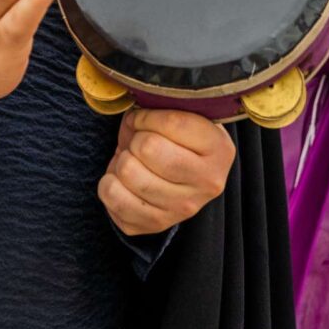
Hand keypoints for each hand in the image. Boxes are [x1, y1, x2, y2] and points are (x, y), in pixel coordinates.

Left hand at [98, 108, 234, 236]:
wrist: (179, 177)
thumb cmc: (176, 140)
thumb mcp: (181, 114)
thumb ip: (165, 106)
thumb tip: (134, 104)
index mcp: (220, 149)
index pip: (174, 122)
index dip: (147, 115)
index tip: (144, 118)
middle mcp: (208, 183)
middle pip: (149, 148)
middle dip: (135, 138)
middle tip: (139, 141)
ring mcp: (183, 208)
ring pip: (128, 172)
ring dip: (121, 160)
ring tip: (133, 161)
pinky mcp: (155, 224)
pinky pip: (112, 196)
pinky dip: (108, 183)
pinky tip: (123, 181)